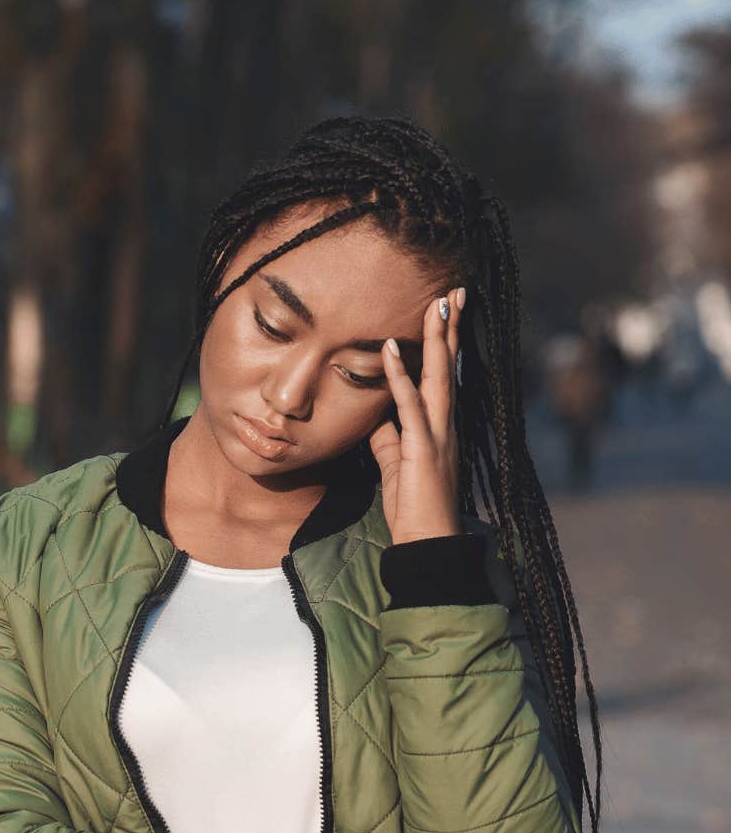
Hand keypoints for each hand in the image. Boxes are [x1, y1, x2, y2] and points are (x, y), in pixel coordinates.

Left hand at [370, 287, 464, 544]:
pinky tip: (391, 349)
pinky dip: (399, 377)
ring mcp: (438, 435)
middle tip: (454, 290)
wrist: (426, 542)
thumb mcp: (394, 462)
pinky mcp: (423, 449)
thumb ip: (388, 435)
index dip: (444, 342)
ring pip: (438, 377)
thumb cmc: (412, 505)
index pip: (443, 374)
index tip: (445, 308)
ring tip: (437, 304)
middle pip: (448, 366)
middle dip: (451, 328)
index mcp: (440, 426)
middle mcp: (445, 424)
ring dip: (436, 339)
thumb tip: (376, 412)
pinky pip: (409, 406)